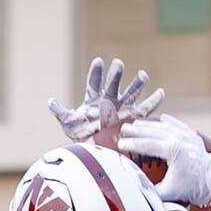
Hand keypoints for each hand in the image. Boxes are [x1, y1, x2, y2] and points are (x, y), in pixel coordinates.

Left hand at [47, 57, 164, 143]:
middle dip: (116, 74)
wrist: (95, 149)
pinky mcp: (133, 117)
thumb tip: (50, 101)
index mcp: (94, 98)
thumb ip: (61, 112)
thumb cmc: (81, 135)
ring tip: (142, 75)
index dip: (97, 72)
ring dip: (137, 84)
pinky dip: (153, 101)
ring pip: (131, 93)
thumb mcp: (69, 124)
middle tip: (118, 64)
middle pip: (114, 84)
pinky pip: (145, 109)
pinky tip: (160, 92)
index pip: (95, 82)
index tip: (99, 61)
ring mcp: (122, 107)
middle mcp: (109, 99)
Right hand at [119, 114, 210, 207]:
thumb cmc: (189, 187)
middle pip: (154, 131)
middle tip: (124, 129)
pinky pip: (178, 124)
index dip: (133, 144)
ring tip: (135, 124)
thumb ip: (149, 191)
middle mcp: (181, 139)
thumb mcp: (168, 191)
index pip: (149, 145)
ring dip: (149, 124)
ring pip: (165, 125)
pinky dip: (168, 121)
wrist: (210, 181)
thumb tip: (133, 189)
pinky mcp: (192, 135)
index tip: (121, 144)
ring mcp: (187, 135)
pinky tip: (160, 118)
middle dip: (137, 130)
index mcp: (175, 151)